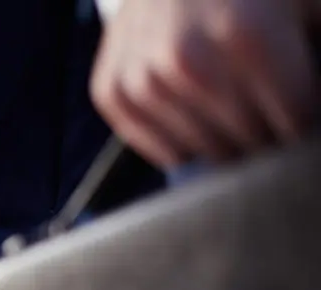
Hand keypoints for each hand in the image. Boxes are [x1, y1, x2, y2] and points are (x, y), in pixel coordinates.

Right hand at [92, 0, 319, 166]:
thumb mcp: (304, 4)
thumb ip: (320, 51)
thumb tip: (317, 108)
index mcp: (249, 35)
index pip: (295, 123)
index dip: (304, 114)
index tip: (297, 97)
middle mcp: (188, 62)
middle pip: (250, 141)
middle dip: (265, 123)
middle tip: (261, 90)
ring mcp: (144, 80)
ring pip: (206, 152)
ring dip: (223, 131)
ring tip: (226, 92)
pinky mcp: (112, 91)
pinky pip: (162, 151)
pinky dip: (182, 139)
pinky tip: (191, 105)